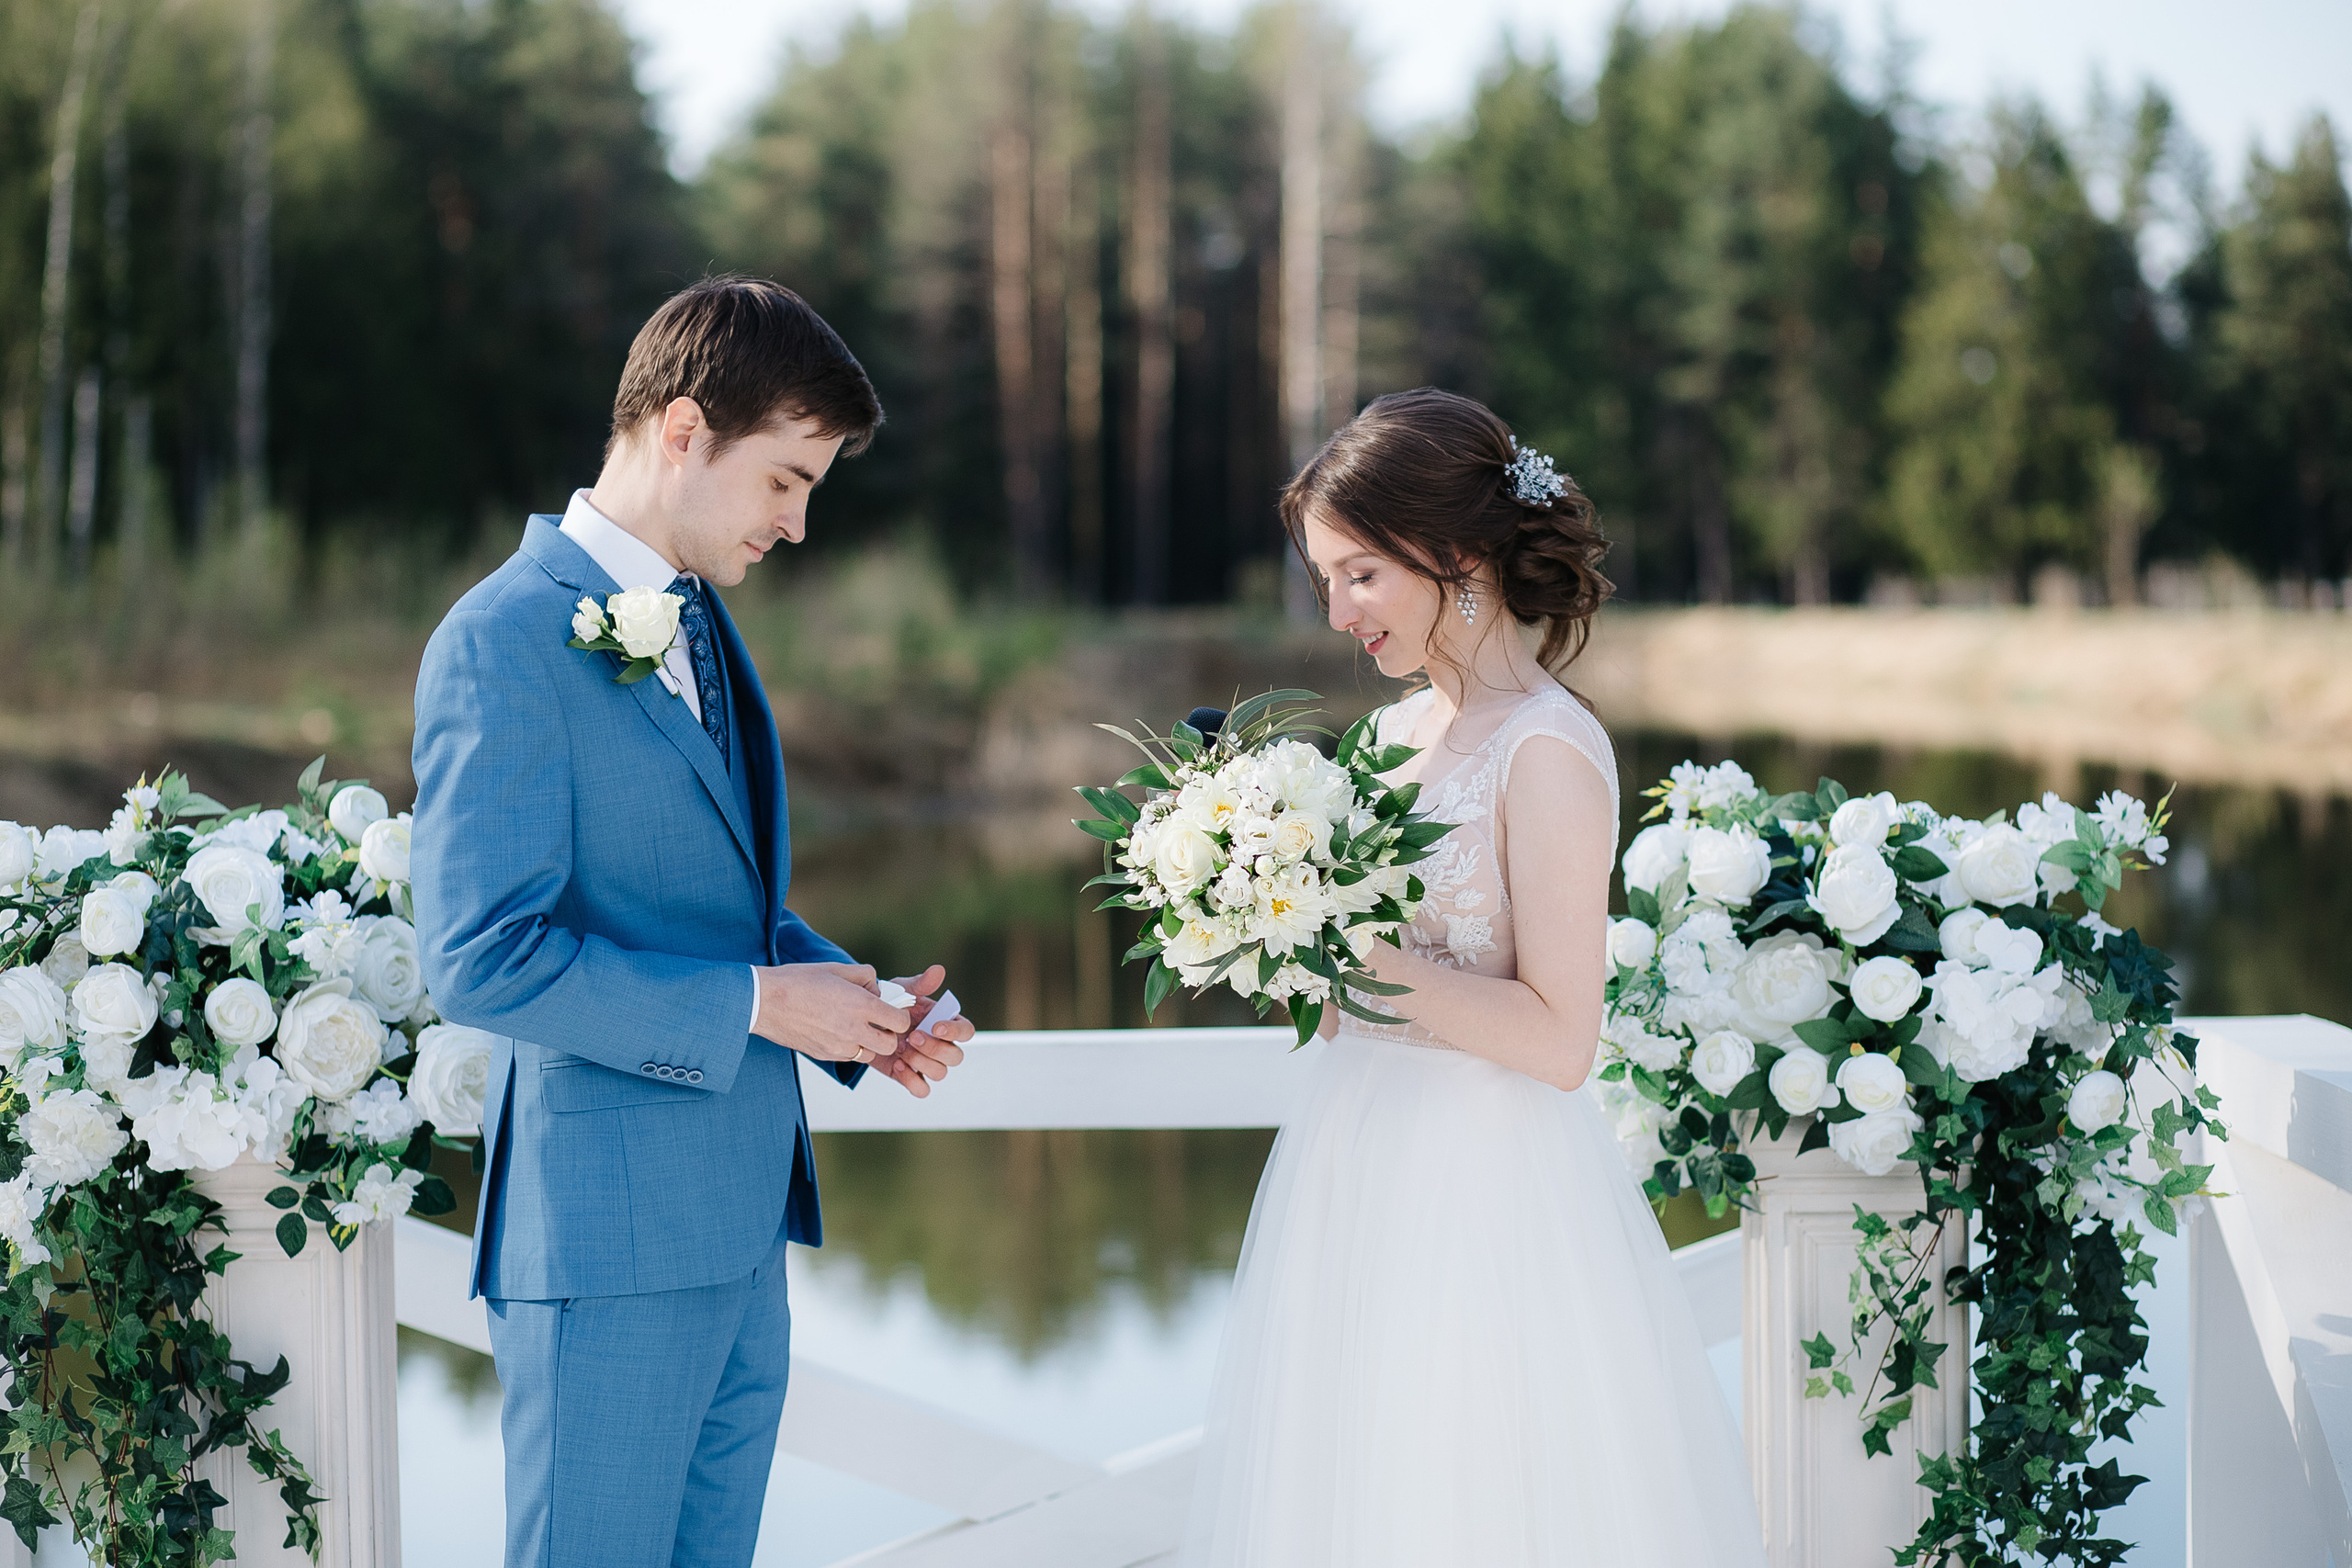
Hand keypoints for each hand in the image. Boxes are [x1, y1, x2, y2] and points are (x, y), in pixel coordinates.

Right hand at [752, 962, 907, 1066]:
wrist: (764, 1002)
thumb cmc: (798, 981)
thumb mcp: (836, 968)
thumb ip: (865, 976)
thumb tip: (877, 990)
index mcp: (859, 1005)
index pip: (900, 1022)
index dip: (899, 1016)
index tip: (889, 1010)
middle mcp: (852, 1030)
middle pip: (890, 1044)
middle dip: (888, 1034)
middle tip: (876, 1022)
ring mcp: (838, 1047)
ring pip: (870, 1055)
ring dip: (869, 1043)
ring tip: (854, 1027)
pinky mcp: (824, 1056)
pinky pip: (849, 1058)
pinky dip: (850, 1048)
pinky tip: (836, 1031)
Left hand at [878, 964, 970, 1098]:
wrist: (864, 1021)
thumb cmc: (890, 1003)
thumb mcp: (902, 991)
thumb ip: (920, 984)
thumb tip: (939, 970)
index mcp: (945, 1023)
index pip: (966, 1031)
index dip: (955, 1032)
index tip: (935, 1026)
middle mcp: (941, 1045)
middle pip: (956, 1056)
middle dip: (935, 1049)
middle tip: (912, 1037)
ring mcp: (927, 1063)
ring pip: (941, 1073)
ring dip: (922, 1063)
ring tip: (902, 1050)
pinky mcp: (911, 1077)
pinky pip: (922, 1089)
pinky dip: (912, 1080)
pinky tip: (898, 1065)